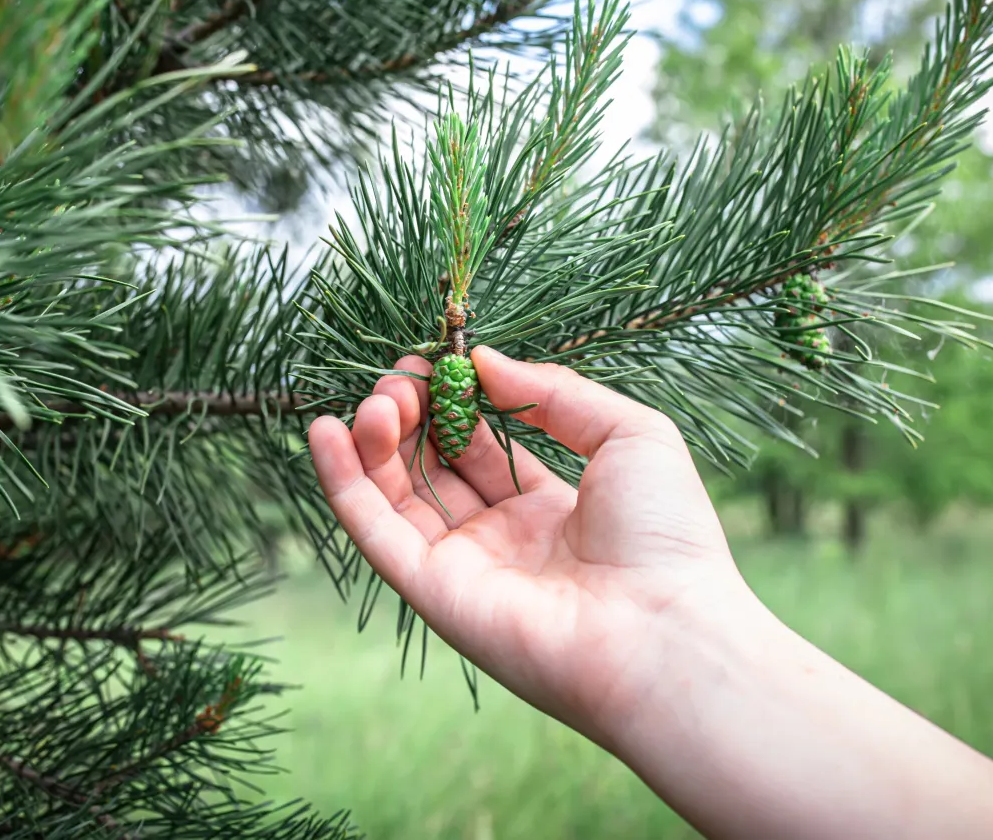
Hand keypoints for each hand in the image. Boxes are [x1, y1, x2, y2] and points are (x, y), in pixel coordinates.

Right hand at [307, 346, 749, 747]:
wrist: (666, 630)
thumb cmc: (666, 535)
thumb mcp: (629, 434)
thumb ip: (554, 393)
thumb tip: (482, 362)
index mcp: (549, 510)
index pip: (479, 447)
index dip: (453, 403)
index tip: (437, 362)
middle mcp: (500, 541)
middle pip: (431, 468)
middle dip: (410, 417)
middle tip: (400, 378)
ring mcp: (463, 568)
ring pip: (396, 496)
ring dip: (374, 442)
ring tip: (375, 400)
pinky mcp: (432, 593)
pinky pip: (374, 532)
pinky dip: (343, 483)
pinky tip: (325, 432)